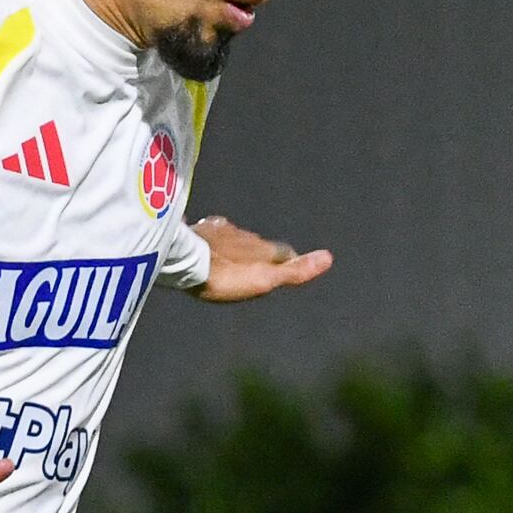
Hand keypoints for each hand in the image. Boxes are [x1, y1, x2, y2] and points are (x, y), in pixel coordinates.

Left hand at [186, 215, 331, 302]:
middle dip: (261, 254)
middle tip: (259, 264)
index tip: (291, 264)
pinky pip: (210, 231)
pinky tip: (206, 242)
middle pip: (258, 245)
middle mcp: (245, 235)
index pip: (283, 252)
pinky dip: (213, 238)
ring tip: (232, 258)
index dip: (288, 260)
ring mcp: (221, 231)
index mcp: (262, 248)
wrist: (184, 259)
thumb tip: (328, 257)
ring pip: (235, 237)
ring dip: (237, 247)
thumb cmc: (225, 277)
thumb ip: (294, 271)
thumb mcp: (264, 281)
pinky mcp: (199, 230)